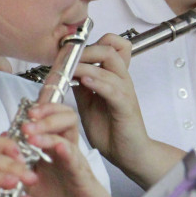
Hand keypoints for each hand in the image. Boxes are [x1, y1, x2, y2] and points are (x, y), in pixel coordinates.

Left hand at [19, 103, 120, 196]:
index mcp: (53, 149)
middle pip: (64, 117)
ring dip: (50, 129)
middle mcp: (66, 149)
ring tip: (32, 134)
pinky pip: (76, 160)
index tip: (21, 113)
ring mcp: (75, 160)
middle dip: (46, 112)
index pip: (50, 118)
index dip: (39, 110)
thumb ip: (19, 167)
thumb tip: (2, 150)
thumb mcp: (32, 184)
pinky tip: (59, 147)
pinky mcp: (82, 176)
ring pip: (69, 132)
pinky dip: (67, 151)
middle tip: (27, 120)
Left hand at [72, 34, 148, 163]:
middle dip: (86, 49)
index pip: (112, 44)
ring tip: (71, 69)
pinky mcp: (125, 107)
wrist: (128, 154)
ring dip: (87, 64)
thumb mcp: (89, 103)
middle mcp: (122, 80)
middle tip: (67, 58)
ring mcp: (125, 92)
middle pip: (111, 48)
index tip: (71, 52)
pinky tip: (85, 82)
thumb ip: (81, 86)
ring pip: (111, 64)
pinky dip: (98, 82)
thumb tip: (66, 70)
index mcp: (114, 77)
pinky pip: (114, 89)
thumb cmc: (111, 130)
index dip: (92, 43)